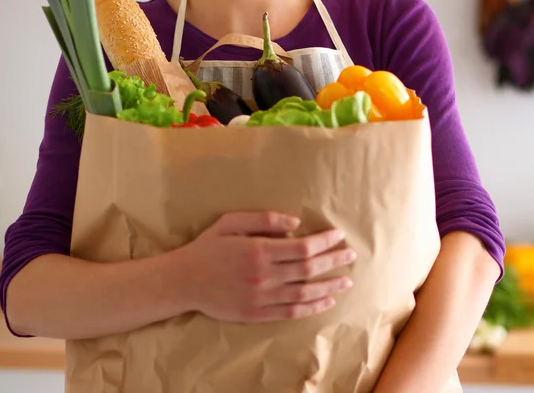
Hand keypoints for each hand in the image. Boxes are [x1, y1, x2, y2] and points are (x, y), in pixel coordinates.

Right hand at [180, 211, 355, 322]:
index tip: (338, 236)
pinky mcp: (257, 314)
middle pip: (309, 270)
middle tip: (350, 256)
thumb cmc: (208, 247)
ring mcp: (261, 298)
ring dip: (329, 286)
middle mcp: (264, 276)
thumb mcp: (231, 222)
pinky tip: (326, 301)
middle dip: (333, 261)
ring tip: (346, 281)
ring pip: (305, 293)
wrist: (184, 281)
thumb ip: (264, 219)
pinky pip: (291, 312)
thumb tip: (296, 223)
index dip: (324, 241)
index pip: (302, 247)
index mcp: (259, 250)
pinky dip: (312, 307)